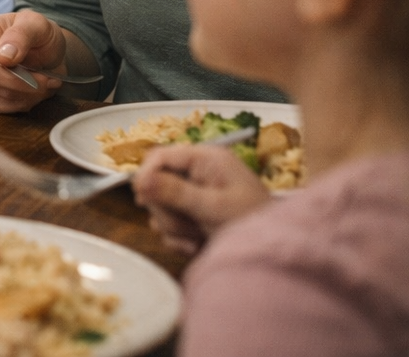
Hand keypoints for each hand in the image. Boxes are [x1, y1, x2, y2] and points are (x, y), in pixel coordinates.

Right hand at [0, 9, 64, 112]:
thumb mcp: (36, 25)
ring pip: (0, 94)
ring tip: (45, 81)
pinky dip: (25, 101)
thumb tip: (2, 56)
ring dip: (27, 92)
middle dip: (20, 80)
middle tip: (45, 78)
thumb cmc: (38, 33)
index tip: (0, 60)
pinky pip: (4, 106)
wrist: (48, 51)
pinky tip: (37, 90)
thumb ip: (20, 35)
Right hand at [132, 144, 270, 253]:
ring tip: (197, 238)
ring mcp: (195, 195)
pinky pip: (169, 224)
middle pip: (156, 183)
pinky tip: (197, 245)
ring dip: (173, 227)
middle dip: (166, 209)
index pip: (160, 156)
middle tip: (186, 225)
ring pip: (160, 207)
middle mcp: (198, 173)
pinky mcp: (194, 216)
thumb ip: (175, 192)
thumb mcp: (213, 207)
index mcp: (206, 159)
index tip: (142, 198)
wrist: (277, 259)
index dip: (146, 175)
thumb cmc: (253, 224)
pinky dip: (179, 238)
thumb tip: (139, 180)